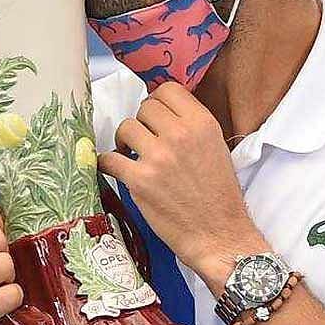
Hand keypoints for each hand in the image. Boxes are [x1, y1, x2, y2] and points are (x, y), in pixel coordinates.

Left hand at [96, 82, 268, 287]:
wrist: (218, 234)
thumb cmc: (218, 195)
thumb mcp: (216, 148)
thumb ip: (191, 126)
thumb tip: (162, 111)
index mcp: (202, 123)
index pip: (167, 90)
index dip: (158, 102)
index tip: (155, 118)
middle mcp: (180, 135)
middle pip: (144, 108)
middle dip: (142, 123)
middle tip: (145, 141)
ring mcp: (158, 157)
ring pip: (125, 128)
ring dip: (124, 141)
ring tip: (131, 154)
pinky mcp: (139, 181)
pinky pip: (109, 159)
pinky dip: (106, 163)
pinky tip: (113, 168)